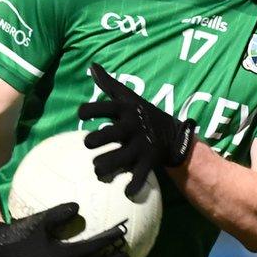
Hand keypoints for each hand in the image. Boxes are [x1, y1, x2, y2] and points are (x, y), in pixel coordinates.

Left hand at [78, 63, 194, 196]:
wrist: (173, 132)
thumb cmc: (142, 113)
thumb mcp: (128, 97)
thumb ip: (108, 84)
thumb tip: (92, 65)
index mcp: (124, 109)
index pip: (100, 107)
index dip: (87, 111)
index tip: (83, 115)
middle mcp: (131, 126)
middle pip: (106, 135)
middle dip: (93, 141)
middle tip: (90, 144)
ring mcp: (141, 144)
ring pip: (117, 158)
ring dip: (103, 166)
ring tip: (98, 168)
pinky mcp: (150, 159)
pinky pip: (140, 175)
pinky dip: (132, 185)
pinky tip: (125, 191)